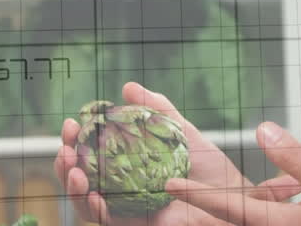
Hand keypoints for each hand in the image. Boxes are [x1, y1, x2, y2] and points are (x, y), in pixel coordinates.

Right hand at [52, 82, 266, 225]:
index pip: (91, 154)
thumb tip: (128, 87)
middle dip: (65, 162)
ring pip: (87, 203)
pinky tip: (92, 194)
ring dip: (72, 187)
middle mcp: (122, 189)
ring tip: (73, 168)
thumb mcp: (181, 133)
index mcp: (127, 167)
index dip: (75, 139)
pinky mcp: (137, 225)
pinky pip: (108, 222)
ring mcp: (127, 209)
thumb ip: (157, 111)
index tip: (71, 122)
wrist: (235, 200)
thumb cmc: (211, 171)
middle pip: (81, 179)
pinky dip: (94, 210)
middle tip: (65, 144)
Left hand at [166, 122, 300, 225]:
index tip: (168, 184)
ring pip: (243, 223)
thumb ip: (294, 158)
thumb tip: (261, 128)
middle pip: (226, 221)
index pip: (226, 207)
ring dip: (221, 214)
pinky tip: (261, 200)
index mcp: (274, 224)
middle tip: (169, 193)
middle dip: (199, 209)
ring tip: (196, 203)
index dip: (195, 195)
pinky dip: (246, 213)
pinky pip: (259, 223)